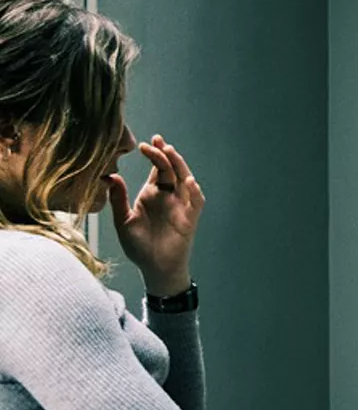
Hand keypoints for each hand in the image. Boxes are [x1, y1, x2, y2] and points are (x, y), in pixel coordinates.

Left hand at [107, 135, 205, 296]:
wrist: (154, 267)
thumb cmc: (139, 246)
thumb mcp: (123, 220)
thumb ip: (118, 199)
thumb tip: (110, 176)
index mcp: (152, 194)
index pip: (156, 169)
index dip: (153, 154)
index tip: (143, 144)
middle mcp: (168, 196)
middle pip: (170, 169)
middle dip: (164, 154)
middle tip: (155, 141)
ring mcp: (180, 205)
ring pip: (184, 179)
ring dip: (179, 165)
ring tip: (170, 152)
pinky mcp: (189, 218)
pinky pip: (195, 201)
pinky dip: (194, 191)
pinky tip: (188, 181)